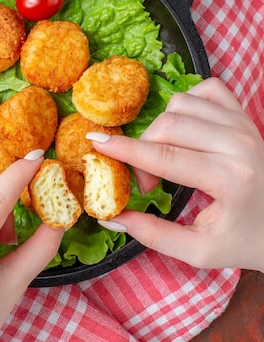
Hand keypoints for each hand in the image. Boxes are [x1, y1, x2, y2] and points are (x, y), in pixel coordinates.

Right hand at [90, 78, 263, 272]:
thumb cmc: (246, 240)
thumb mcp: (200, 251)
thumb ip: (154, 235)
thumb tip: (110, 217)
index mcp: (230, 179)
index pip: (165, 157)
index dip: (124, 150)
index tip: (95, 143)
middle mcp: (239, 144)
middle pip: (167, 126)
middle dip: (143, 151)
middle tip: (148, 183)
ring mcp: (244, 124)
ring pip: (181, 104)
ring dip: (162, 129)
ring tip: (169, 158)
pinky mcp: (244, 114)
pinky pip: (204, 89)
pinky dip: (186, 105)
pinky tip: (186, 131)